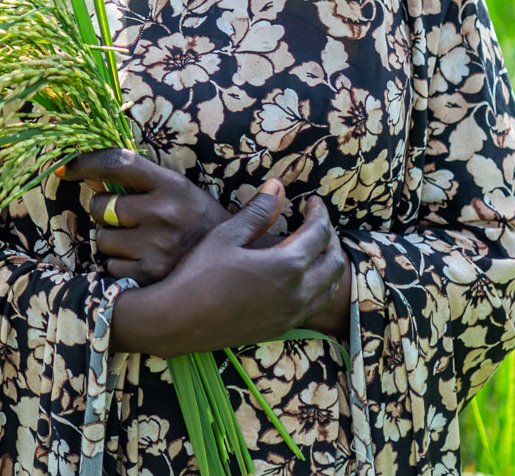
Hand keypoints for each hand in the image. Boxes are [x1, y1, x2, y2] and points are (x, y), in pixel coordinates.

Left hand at [60, 148, 230, 285]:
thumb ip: (140, 181)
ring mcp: (158, 247)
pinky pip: (111, 266)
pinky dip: (120, 266)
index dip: (85, 162)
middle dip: (104, 211)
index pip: (117, 163)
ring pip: (102, 239)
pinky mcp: (151, 277)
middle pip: (100, 206)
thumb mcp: (178, 191)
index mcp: (172, 185)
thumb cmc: (197, 222)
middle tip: (126, 217)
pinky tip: (144, 262)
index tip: (66, 167)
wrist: (235, 264)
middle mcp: (164, 214)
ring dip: (111, 240)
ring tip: (140, 242)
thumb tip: (88, 173)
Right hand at [108, 180, 347, 357]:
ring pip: (329, 289)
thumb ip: (257, 212)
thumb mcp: (226, 236)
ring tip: (313, 250)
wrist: (179, 322)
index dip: (319, 214)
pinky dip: (317, 288)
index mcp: (287, 265)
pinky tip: (299, 279)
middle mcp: (298, 293)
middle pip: (334, 263)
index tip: (312, 201)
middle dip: (330, 239)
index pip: (319, 234)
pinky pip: (314, 306)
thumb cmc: (199, 274)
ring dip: (328, 266)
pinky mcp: (281, 329)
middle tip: (316, 223)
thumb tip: (278, 186)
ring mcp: (291, 315)